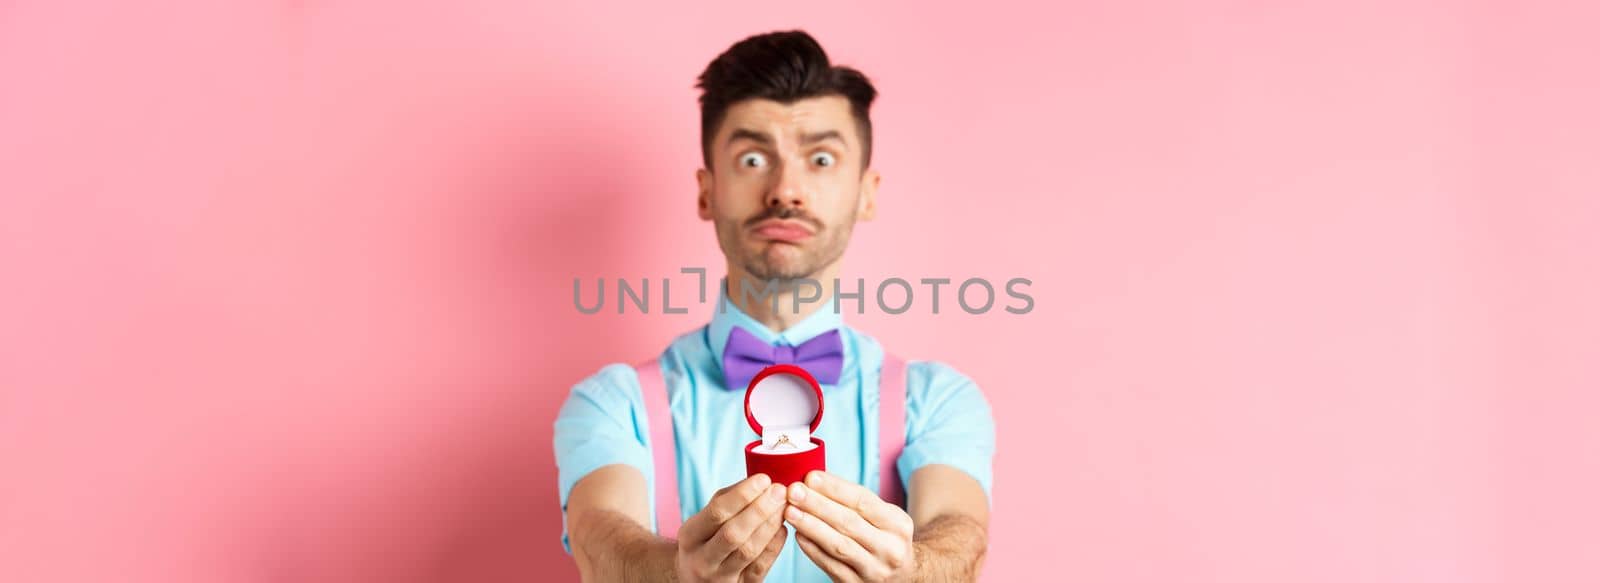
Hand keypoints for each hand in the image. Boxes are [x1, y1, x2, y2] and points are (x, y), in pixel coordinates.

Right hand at [675, 473, 789, 581]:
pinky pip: (760, 567)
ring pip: (748, 550)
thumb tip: (758, 481)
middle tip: (779, 491)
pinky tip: (783, 528)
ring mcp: (720, 578)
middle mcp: (701, 560)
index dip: (742, 495)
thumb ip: (727, 500)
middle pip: (733, 533)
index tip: (764, 479)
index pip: (716, 512)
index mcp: (690, 537)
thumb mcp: (704, 521)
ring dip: (770, 525)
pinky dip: (774, 545)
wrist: (696, 579)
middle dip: (759, 509)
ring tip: (784, 506)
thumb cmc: (705, 542)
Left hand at [784, 471, 915, 582]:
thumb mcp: (884, 518)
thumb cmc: (884, 539)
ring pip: (838, 545)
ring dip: (811, 526)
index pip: (863, 501)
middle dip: (817, 504)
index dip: (835, 488)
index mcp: (898, 524)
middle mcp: (891, 549)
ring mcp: (874, 571)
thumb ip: (854, 501)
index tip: (810, 476)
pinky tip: (798, 535)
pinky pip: (831, 566)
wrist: (901, 577)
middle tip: (793, 491)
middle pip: (849, 522)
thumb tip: (813, 481)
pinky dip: (812, 549)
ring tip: (790, 511)